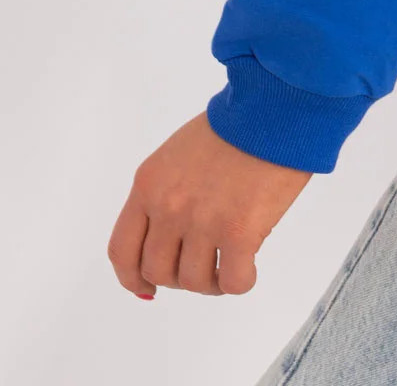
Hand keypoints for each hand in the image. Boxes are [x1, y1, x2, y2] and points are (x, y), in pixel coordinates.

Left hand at [108, 110, 311, 297]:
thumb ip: (167, 192)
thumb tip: (169, 237)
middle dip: (179, 277)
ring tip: (228, 264)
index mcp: (149, 184)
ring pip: (193, 282)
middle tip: (202, 265)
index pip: (122, 250)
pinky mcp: (239, 232)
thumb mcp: (180, 154)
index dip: (132, 278)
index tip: (146, 288)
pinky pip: (232, 282)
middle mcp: (169, 207)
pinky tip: (249, 265)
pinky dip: (240, 281)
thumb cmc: (236, 123)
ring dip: (210, 282)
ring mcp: (202, 222)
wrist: (274, 108)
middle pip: (157, 271)